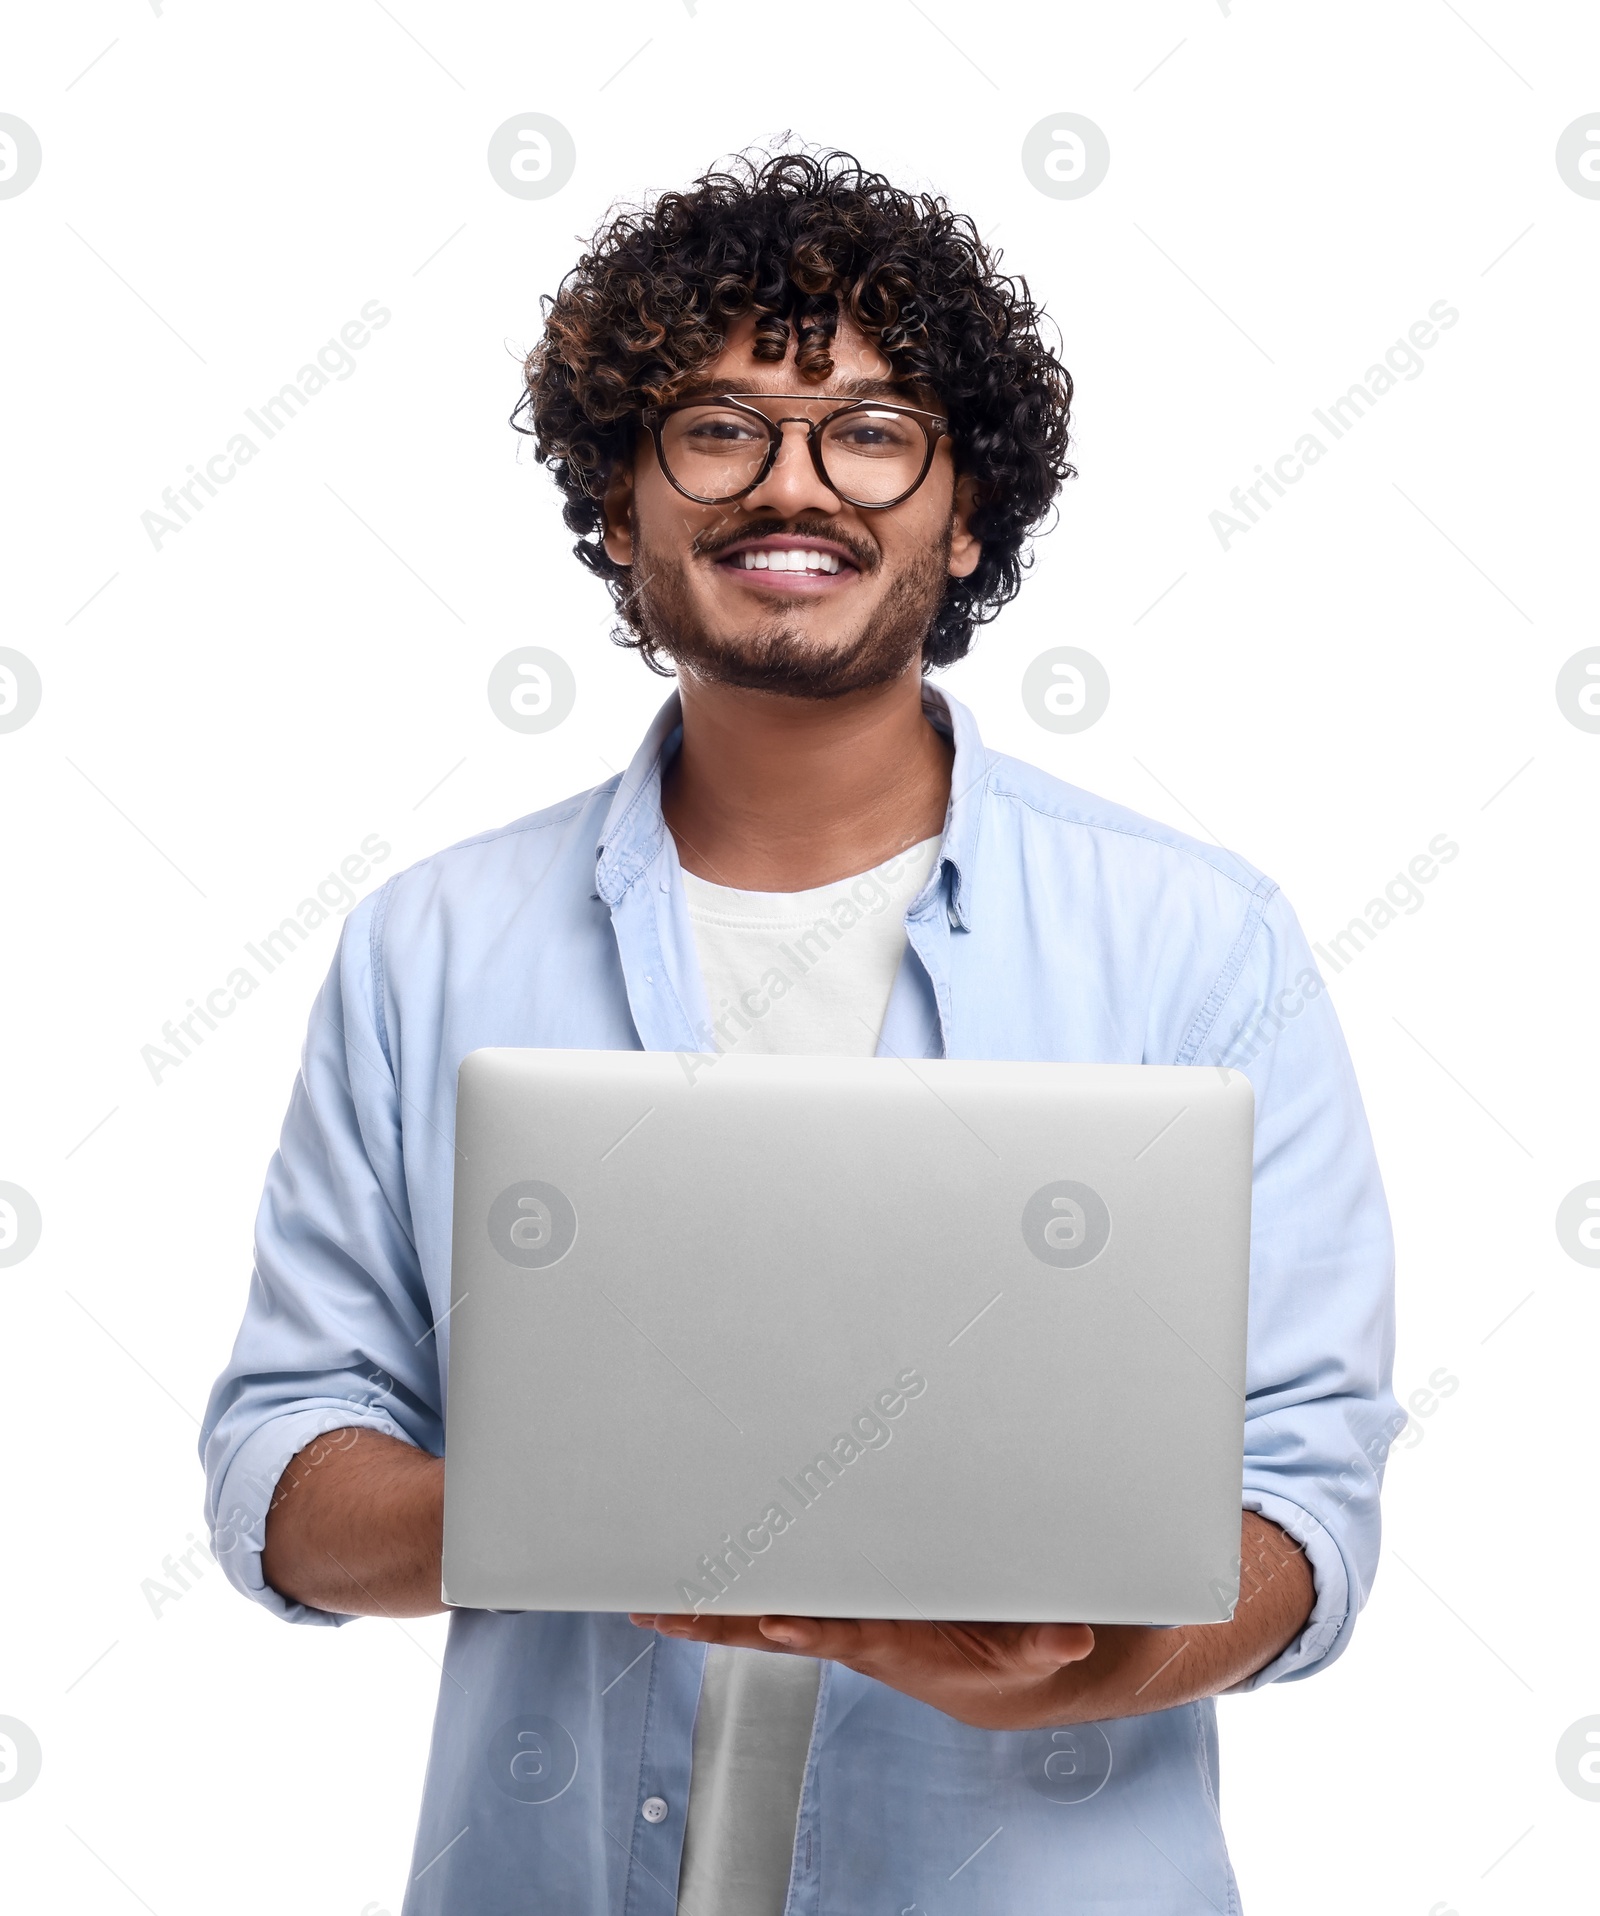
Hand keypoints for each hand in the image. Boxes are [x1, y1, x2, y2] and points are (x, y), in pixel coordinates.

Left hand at [628, 1610, 1095, 1730]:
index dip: (810, 1630)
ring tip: (647, 1602)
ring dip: (707, 1609)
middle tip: (661, 1611)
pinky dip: (732, 1594)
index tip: (772, 1623)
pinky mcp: (838, 1605)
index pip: (844, 1635)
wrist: (999, 1676)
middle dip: (719, 1620)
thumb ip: (1046, 1642)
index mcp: (897, 1645)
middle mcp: (854, 1634)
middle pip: (777, 1625)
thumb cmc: (1012, 1657)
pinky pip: (776, 1594)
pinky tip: (688, 1588)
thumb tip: (1069, 1636)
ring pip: (763, 1612)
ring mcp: (840, 1621)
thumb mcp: (1036, 1653)